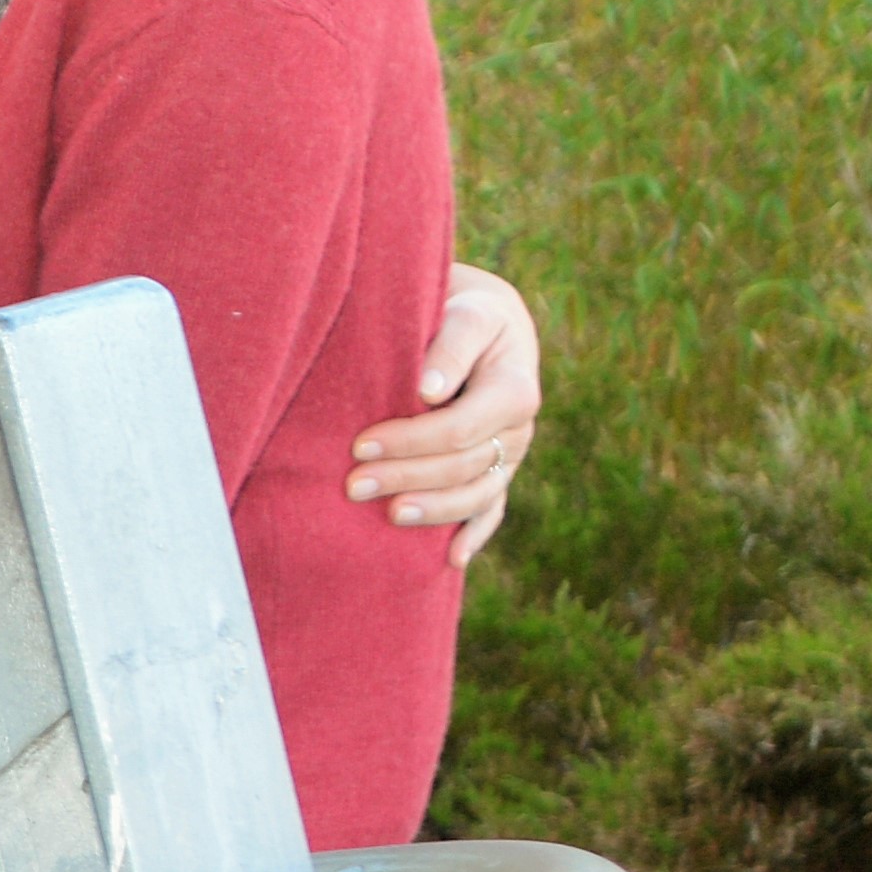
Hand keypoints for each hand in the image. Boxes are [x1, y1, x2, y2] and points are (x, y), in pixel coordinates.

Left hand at [348, 261, 544, 568]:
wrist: (481, 322)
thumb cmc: (462, 311)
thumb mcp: (465, 311)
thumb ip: (450, 343)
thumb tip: (429, 389)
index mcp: (515, 388)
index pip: (461, 428)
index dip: (411, 441)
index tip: (360, 446)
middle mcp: (518, 428)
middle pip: (464, 466)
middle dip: (407, 477)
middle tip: (353, 486)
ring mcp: (509, 455)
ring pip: (477, 495)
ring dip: (433, 511)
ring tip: (390, 517)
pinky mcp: (498, 471)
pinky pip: (491, 510)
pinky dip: (474, 534)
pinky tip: (452, 560)